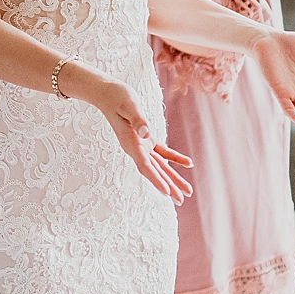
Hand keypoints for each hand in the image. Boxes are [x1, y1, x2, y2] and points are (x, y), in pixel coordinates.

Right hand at [78, 77, 193, 204]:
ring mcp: (140, 145)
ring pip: (159, 165)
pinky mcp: (145, 138)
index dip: (156, 179)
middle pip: (154, 171)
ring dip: (172, 178)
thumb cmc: (117, 96)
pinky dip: (174, 158)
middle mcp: (135, 148)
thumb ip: (137, 120)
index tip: (166, 193)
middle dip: (168, 186)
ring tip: (186, 192)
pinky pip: (162, 152)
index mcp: (131, 143)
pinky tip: (188, 163)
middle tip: (181, 200)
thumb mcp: (129, 105)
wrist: (107, 93)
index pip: (144, 166)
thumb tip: (148, 134)